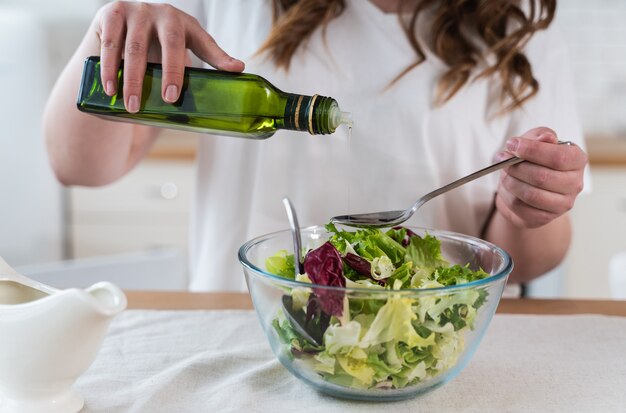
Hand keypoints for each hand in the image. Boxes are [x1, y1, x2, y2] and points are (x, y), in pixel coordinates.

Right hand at [94, 1, 244, 112]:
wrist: (121, 25)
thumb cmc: (160, 43)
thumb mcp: (186, 48)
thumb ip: (210, 61)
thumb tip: (240, 70)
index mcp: (186, 24)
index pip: (203, 42)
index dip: (215, 59)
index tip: (219, 77)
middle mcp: (162, 13)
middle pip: (169, 44)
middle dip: (170, 73)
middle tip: (169, 99)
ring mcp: (136, 11)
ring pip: (134, 48)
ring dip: (132, 79)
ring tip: (131, 105)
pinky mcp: (111, 14)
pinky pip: (110, 44)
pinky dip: (109, 68)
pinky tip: (110, 88)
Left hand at [493, 127, 587, 227]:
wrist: (526, 185)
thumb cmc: (533, 159)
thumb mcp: (536, 141)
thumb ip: (540, 135)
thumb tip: (546, 137)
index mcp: (577, 161)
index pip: (559, 157)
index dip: (532, 150)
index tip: (512, 145)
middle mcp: (575, 184)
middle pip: (542, 177)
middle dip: (516, 167)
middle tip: (502, 160)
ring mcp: (562, 204)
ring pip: (530, 194)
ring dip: (510, 182)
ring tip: (504, 174)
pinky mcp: (545, 218)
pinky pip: (520, 207)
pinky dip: (507, 196)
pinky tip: (507, 188)